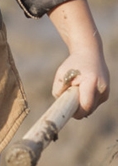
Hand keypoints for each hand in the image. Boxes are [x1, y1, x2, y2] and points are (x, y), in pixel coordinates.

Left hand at [48, 0, 109, 117]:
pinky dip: (87, 101)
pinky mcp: (106, 93)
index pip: (85, 106)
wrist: (90, 53)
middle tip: (68, 101)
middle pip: (89, 109)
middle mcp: (102, 88)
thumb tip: (62, 105)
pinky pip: (95, 103)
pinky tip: (83, 91)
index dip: (76, 112)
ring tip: (76, 91)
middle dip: (78, 109)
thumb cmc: (73, 64)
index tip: (68, 112)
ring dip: (82, 104)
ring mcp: (106, 91)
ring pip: (92, 107)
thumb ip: (58, 90)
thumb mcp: (61, 74)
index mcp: (91, 82)